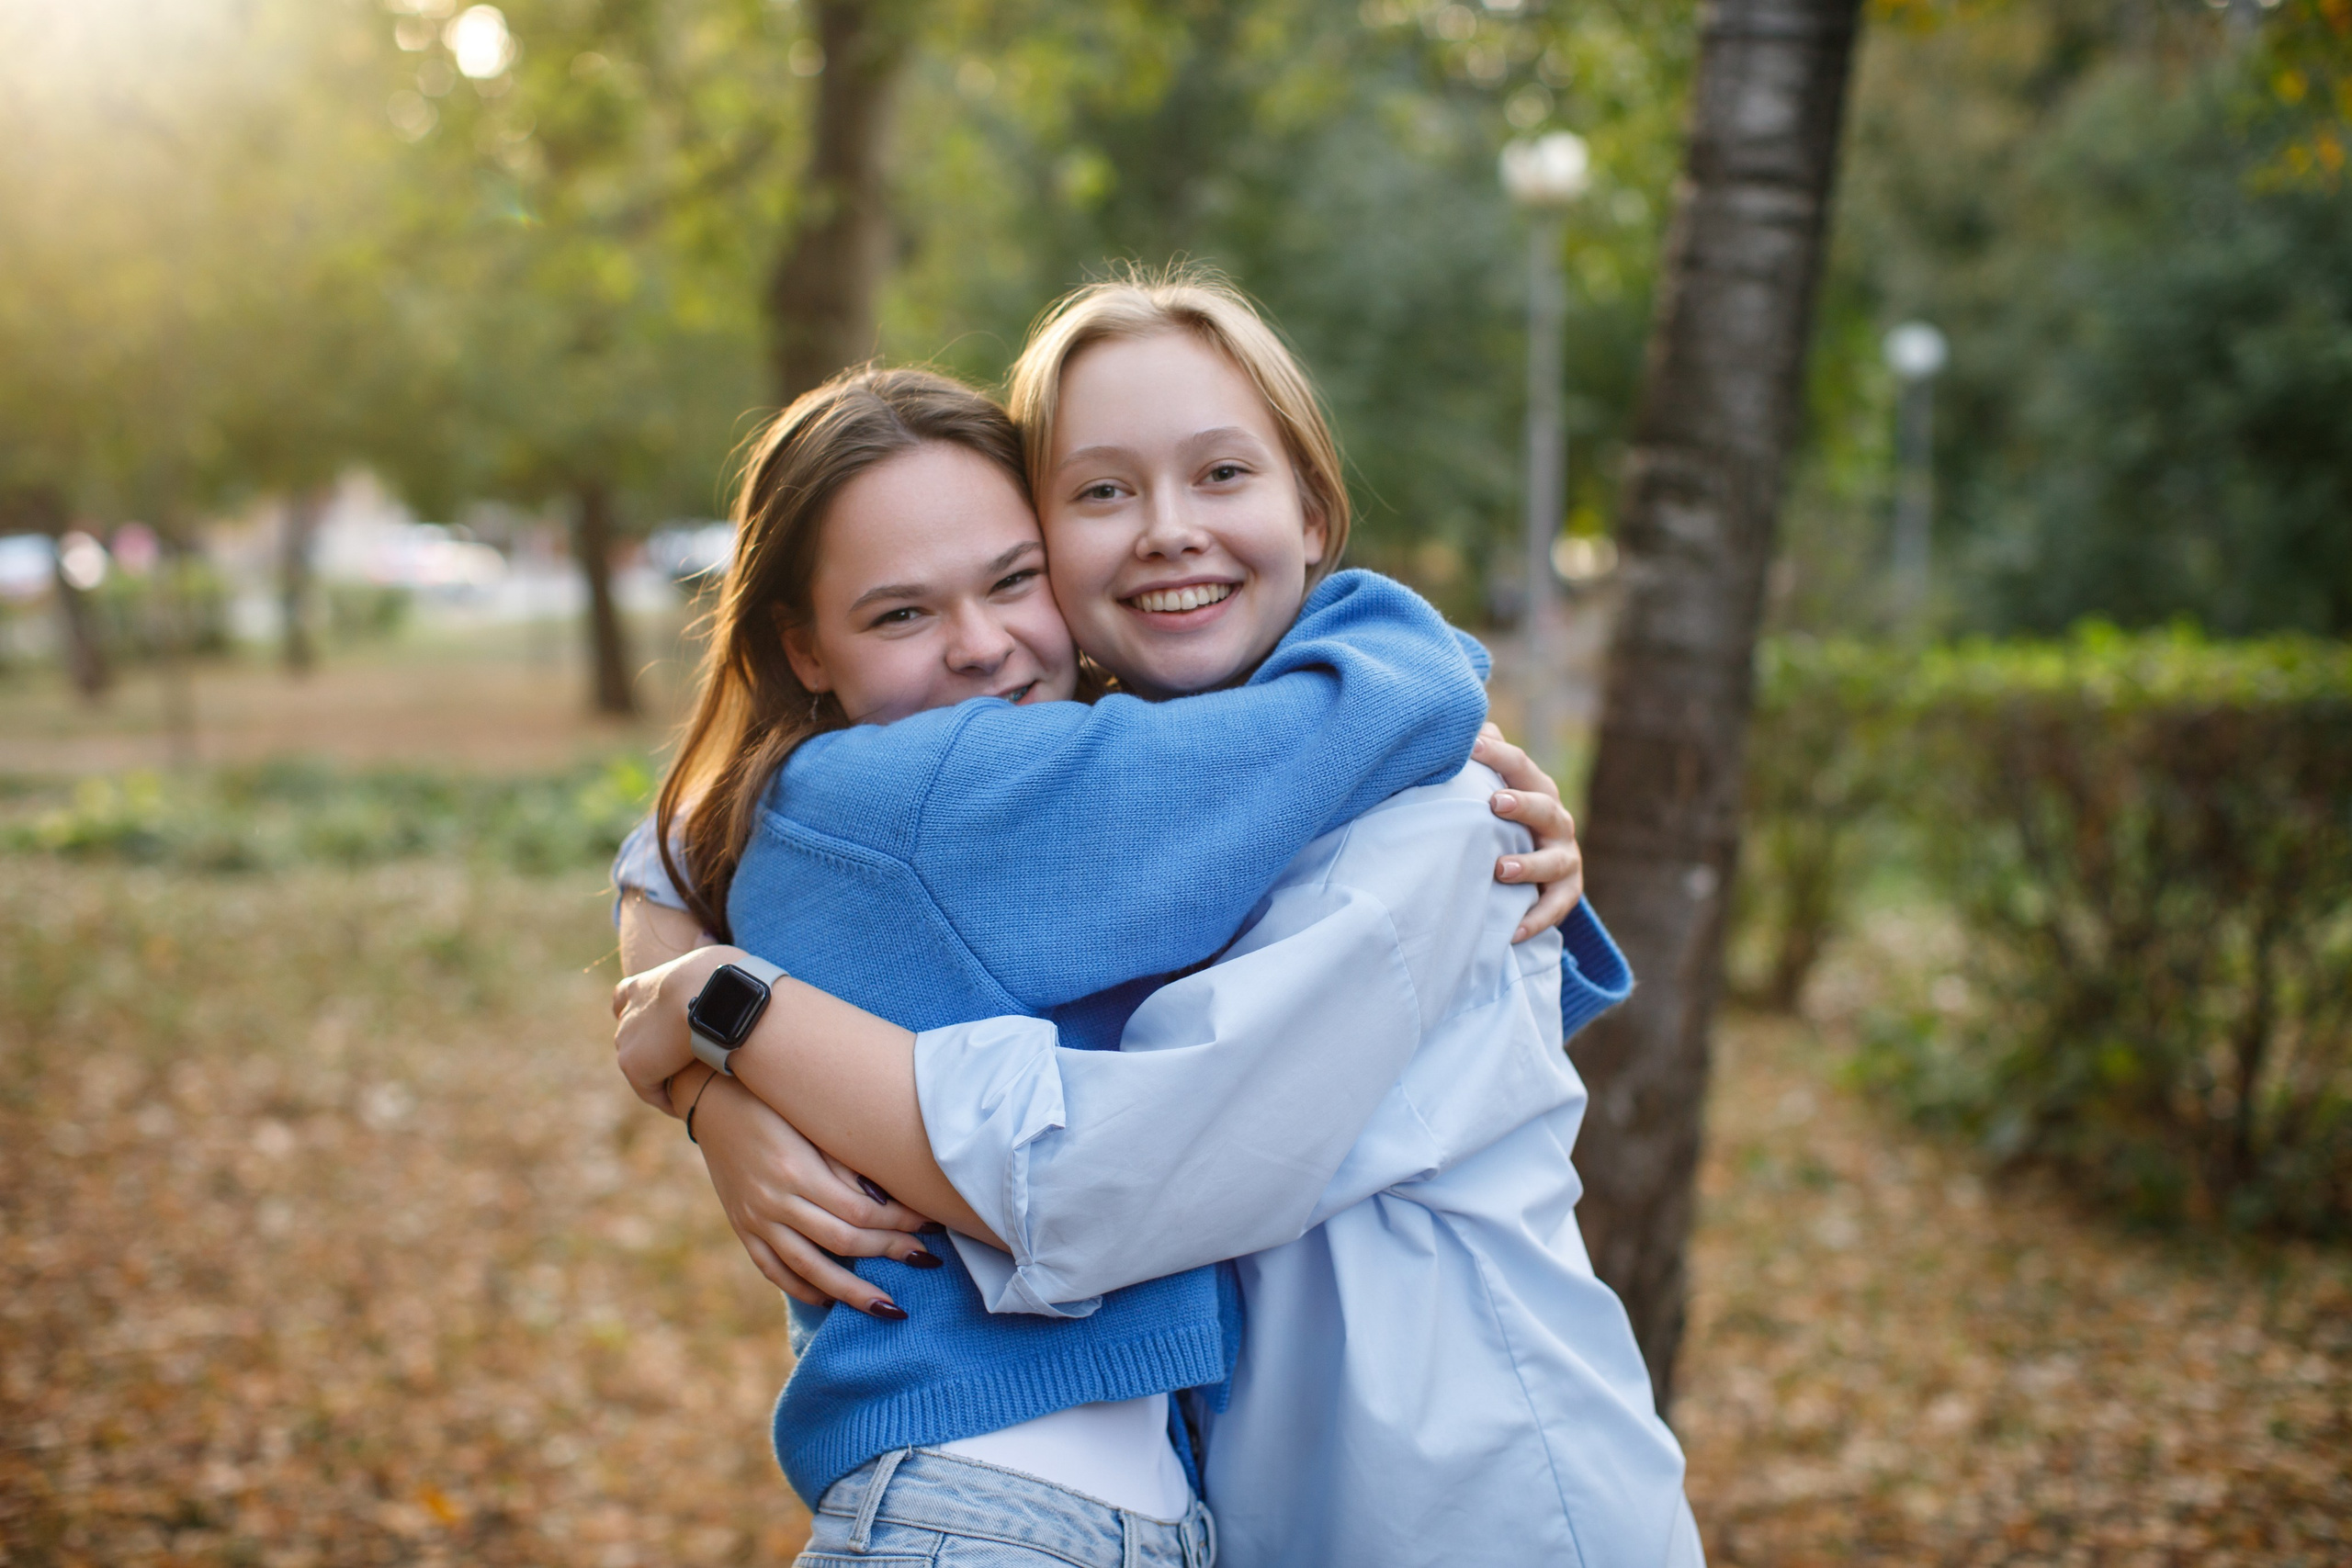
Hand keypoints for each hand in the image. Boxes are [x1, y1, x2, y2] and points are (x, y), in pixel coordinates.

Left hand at [612, 945, 736, 1112]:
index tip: (648, 1020)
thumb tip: (704, 933)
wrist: (715, 997)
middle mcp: (626, 1012)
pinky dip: (669, 1097)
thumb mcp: (707, 956)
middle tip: (682, 1063)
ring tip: (691, 1087)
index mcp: (642, 985)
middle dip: (652, 1049)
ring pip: (642, 1066)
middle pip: (630, 1035)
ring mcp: (626, 1040)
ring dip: (663, 1075)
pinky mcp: (634, 1066)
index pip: (623, 997)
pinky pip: (652, 1090)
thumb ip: (700, 954)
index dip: (633, 1009)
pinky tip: (691, 1102)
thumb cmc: (724, 976)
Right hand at [693, 1076, 937, 1313]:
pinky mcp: (742, 1229)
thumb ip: (844, 1165)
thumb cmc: (774, 1104)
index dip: (900, 1222)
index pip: (860, 1211)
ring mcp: (755, 1220)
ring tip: (888, 1308)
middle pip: (842, 1241)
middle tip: (926, 1262)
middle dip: (889, 1253)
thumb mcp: (811, 1124)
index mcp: (797, 1171)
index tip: (931, 1226)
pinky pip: (773, 1270)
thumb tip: (884, 1202)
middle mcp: (774, 1202)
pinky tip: (830, 1300)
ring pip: (809, 1268)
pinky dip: (802, 1289)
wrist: (713, 1101)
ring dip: (852, 1292)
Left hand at [1473, 722, 1584, 941]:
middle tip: (1494, 804)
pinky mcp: (1567, 893)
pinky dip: (1535, 920)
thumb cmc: (1507, 819)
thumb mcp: (1499, 788)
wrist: (1543, 867)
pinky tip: (1512, 932)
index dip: (1498, 756)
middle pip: (1545, 808)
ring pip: (1554, 860)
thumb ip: (1487, 759)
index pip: (1521, 767)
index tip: (1472, 748)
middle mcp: (1556, 821)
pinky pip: (1555, 908)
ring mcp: (1565, 858)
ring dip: (1529, 865)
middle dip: (1522, 805)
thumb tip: (1469, 724)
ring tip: (1500, 870)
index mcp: (1537, 790)